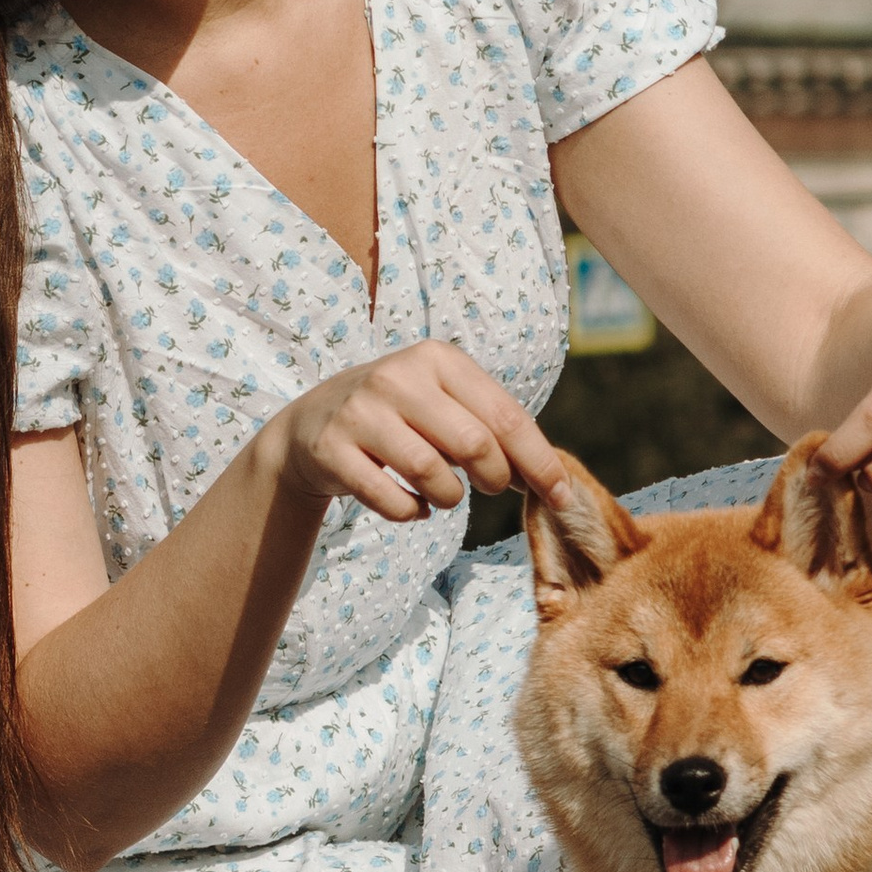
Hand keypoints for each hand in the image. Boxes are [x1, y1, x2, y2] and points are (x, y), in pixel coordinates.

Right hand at [266, 338, 567, 526]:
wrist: (309, 425)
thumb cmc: (398, 417)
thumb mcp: (443, 403)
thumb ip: (492, 429)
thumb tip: (551, 478)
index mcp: (437, 358)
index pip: (505, 417)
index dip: (539, 463)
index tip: (562, 497)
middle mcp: (397, 377)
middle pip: (474, 445)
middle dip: (494, 479)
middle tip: (489, 488)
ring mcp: (361, 413)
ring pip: (433, 475)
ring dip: (449, 498)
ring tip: (443, 493)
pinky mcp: (332, 451)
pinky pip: (393, 502)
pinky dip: (413, 513)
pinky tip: (412, 505)